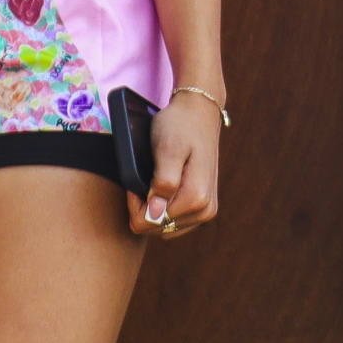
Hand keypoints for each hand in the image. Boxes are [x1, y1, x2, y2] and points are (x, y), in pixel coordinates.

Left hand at [125, 91, 222, 241]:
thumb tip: (156, 213)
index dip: (135, 203)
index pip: (148, 222)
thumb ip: (163, 182)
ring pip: (164, 227)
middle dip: (144, 207)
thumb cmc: (179, 127)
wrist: (199, 114)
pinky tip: (164, 187)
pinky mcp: (205, 208)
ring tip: (156, 179)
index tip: (138, 178)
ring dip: (154, 208)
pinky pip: (174, 222)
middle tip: (146, 176)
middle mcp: (205, 210)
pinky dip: (164, 208)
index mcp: (196, 198)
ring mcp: (207, 210)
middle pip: (156, 228)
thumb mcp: (167, 148)